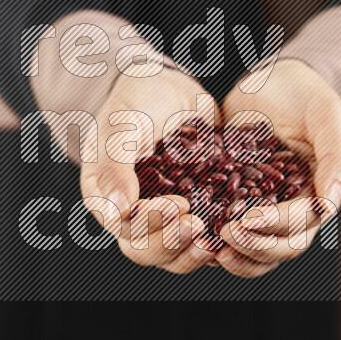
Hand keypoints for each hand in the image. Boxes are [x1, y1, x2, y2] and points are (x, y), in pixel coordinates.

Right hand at [79, 67, 220, 272]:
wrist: (167, 87)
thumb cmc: (135, 101)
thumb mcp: (121, 126)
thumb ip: (115, 165)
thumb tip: (118, 211)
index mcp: (106, 197)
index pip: (126, 227)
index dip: (151, 224)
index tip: (177, 205)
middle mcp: (132, 214)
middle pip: (147, 250)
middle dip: (172, 244)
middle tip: (197, 226)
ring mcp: (163, 216)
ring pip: (174, 252)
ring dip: (192, 251)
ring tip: (215, 241)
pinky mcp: (192, 211)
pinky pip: (201, 237)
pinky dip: (216, 240)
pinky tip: (234, 232)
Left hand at [215, 59, 340, 276]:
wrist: (271, 83)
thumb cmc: (305, 95)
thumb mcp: (327, 115)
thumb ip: (338, 156)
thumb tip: (330, 204)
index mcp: (319, 194)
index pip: (301, 223)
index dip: (276, 227)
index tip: (247, 221)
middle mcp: (294, 209)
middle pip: (280, 247)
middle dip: (254, 247)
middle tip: (224, 235)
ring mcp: (264, 209)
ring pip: (256, 249)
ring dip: (236, 255)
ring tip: (210, 248)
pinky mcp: (236, 202)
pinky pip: (228, 230)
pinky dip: (215, 241)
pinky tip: (195, 237)